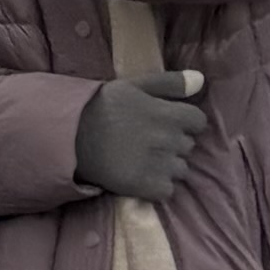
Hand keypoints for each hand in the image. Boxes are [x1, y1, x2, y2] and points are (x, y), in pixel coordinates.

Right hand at [74, 68, 210, 203]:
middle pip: (188, 146)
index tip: (163, 124)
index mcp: (168, 114)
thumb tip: (201, 80)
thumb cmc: (99, 107)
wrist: (67, 137)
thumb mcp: (132, 86)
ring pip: (180, 169)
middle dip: (172, 144)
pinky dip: (156, 186)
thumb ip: (169, 83)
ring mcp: (159, 164)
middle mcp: (168, 140)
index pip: (198, 122)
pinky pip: (167, 190)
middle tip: (145, 141)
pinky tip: (139, 176)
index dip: (183, 123)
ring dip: (166, 166)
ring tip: (141, 160)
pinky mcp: (146, 185)